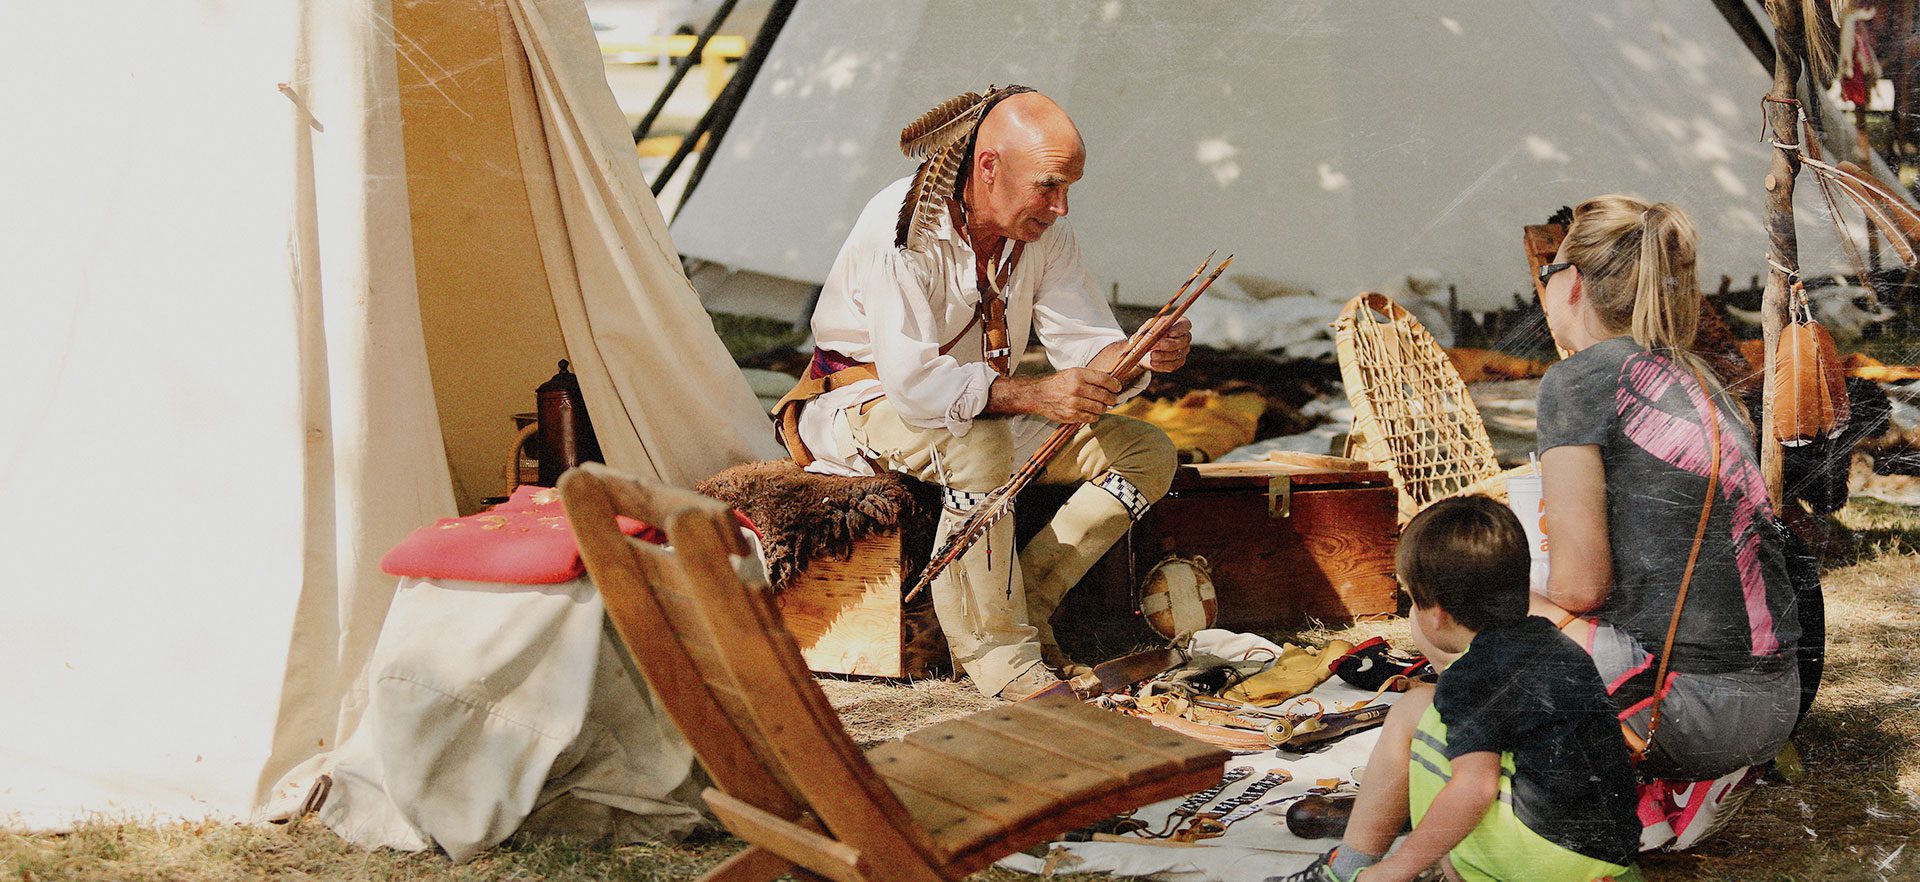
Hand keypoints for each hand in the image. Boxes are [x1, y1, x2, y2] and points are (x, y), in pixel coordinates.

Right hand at [986, 368, 1122, 423]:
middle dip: (1112, 398)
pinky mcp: (1071, 415)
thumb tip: (1111, 382)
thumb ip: (1090, 377)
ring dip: (1104, 408)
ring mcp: (1074, 403)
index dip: (1114, 384)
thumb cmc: (1059, 383)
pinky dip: (1095, 416)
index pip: (1104, 379)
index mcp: (1078, 375)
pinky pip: (1091, 417)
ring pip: (1100, 408)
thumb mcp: (1073, 373)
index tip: (1118, 387)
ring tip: (1102, 406)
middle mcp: (1077, 388)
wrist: (1039, 395)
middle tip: (1113, 399)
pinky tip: (1092, 412)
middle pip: (1104, 395)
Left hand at [1139, 316, 1192, 371]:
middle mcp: (1184, 337)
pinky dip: (1162, 364)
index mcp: (1179, 324)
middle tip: (1160, 345)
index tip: (1169, 333)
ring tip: (1152, 355)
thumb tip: (1150, 336)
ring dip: (1164, 355)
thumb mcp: (1147, 328)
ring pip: (1177, 354)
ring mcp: (1183, 350)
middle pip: (1184, 340)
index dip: (1179, 329)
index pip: (1185, 325)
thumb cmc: (1149, 334)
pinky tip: (1154, 362)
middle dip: (1171, 343)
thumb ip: (1150, 331)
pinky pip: (1173, 365)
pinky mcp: (1178, 362)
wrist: (1144, 349)